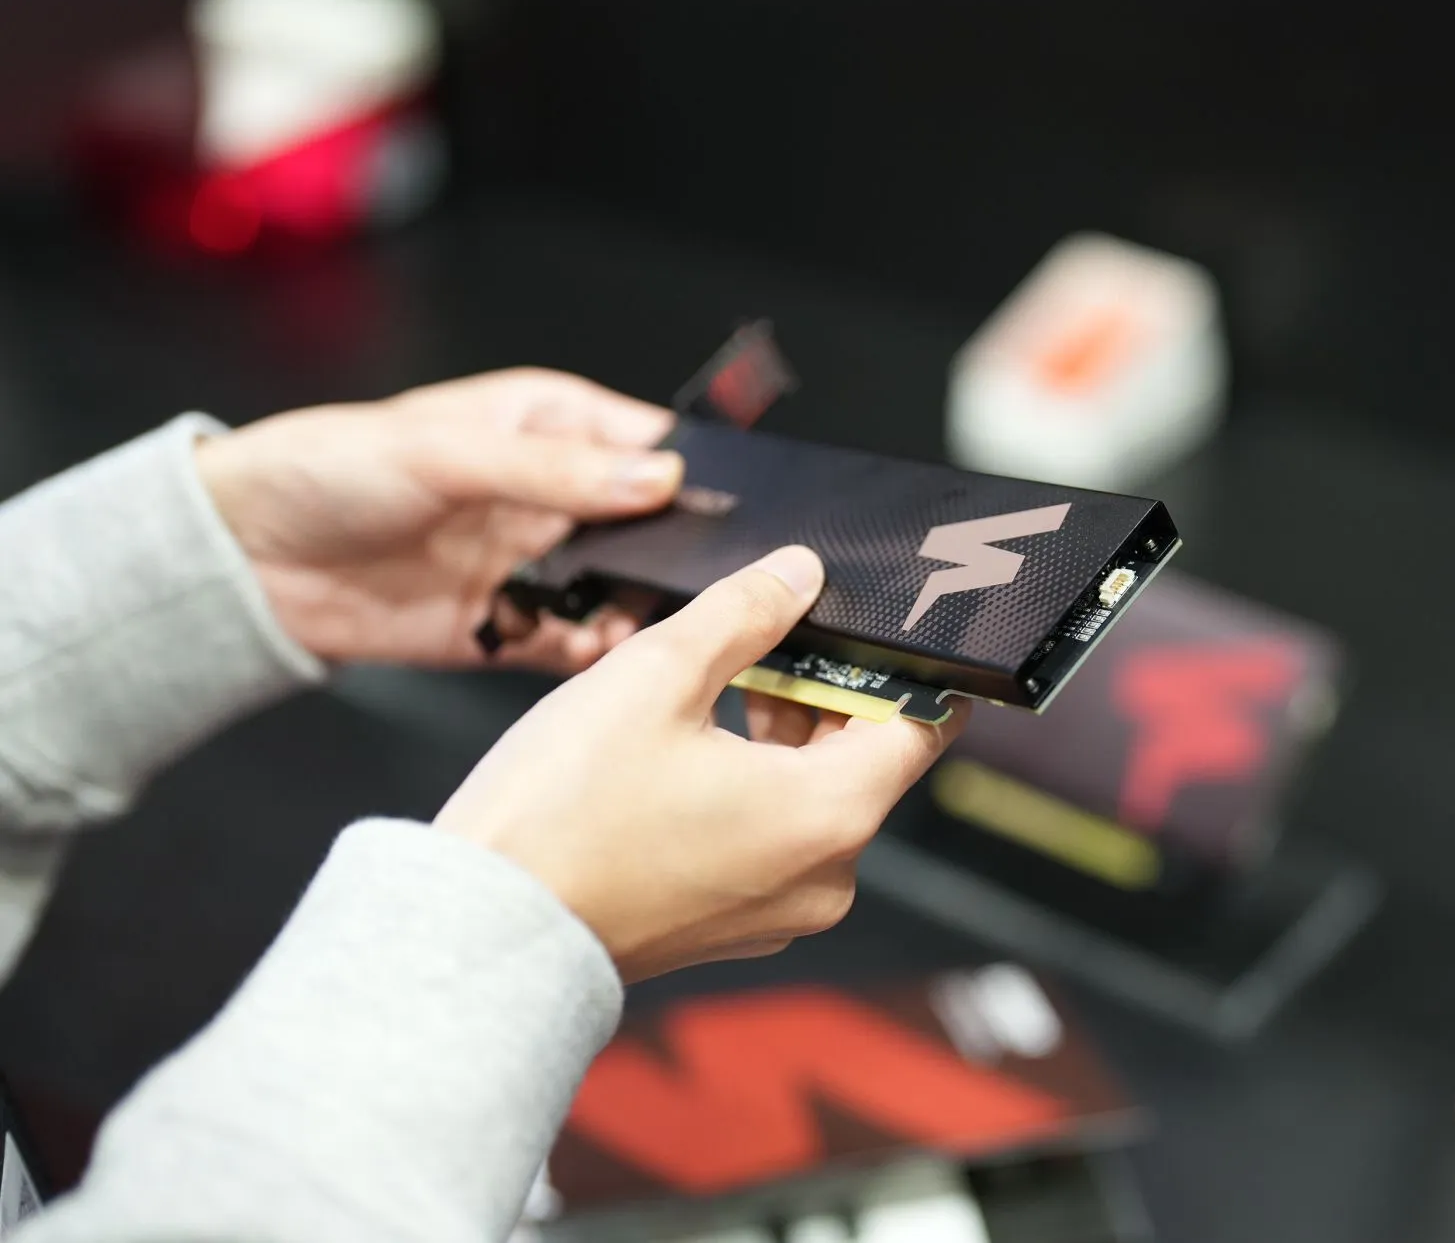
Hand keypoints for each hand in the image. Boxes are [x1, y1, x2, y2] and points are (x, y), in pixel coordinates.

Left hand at [194, 367, 682, 671]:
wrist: (243, 560)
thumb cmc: (328, 468)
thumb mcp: (445, 452)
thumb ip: (553, 470)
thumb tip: (659, 479)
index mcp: (550, 424)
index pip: (652, 445)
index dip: (697, 474)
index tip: (733, 510)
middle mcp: (555, 494)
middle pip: (653, 527)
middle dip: (679, 556)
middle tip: (699, 583)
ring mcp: (535, 564)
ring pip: (622, 592)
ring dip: (637, 611)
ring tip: (641, 625)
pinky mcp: (509, 626)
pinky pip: (574, 645)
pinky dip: (592, 656)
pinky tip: (595, 654)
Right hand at [434, 544, 964, 980]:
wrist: (484, 929)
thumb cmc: (562, 814)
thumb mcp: (658, 674)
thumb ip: (746, 612)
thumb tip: (798, 575)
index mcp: (830, 816)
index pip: (921, 730)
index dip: (905, 670)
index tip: (877, 631)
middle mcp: (825, 877)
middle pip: (866, 762)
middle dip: (824, 693)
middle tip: (768, 641)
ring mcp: (778, 911)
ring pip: (815, 798)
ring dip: (783, 736)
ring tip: (715, 686)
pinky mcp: (732, 926)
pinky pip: (774, 840)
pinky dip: (753, 788)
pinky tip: (692, 748)